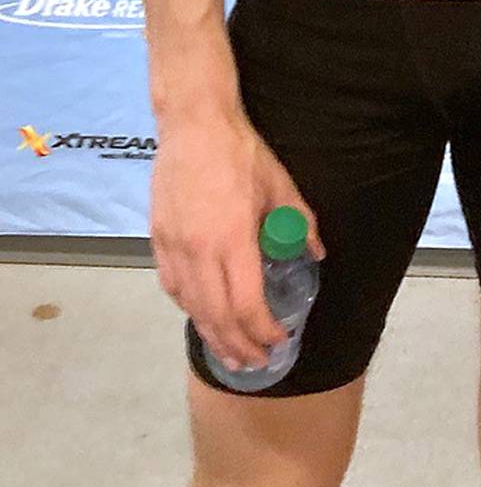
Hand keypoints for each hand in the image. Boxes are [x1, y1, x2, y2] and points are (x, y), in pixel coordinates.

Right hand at [150, 105, 323, 371]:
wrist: (194, 124)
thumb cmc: (241, 152)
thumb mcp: (281, 185)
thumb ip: (300, 224)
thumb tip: (316, 253)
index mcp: (232, 238)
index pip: (246, 303)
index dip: (263, 330)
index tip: (278, 341)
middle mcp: (199, 249)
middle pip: (217, 315)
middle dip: (238, 346)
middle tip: (255, 363)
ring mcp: (174, 245)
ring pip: (191, 306)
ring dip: (211, 334)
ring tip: (230, 352)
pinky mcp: (157, 238)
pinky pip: (172, 286)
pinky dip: (190, 307)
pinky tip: (203, 316)